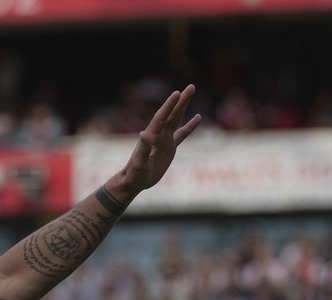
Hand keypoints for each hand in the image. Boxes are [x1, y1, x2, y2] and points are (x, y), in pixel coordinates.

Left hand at [106, 84, 200, 199]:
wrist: (133, 182)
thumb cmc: (134, 174)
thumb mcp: (139, 164)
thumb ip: (142, 150)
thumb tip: (144, 134)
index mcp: (151, 137)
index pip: (161, 117)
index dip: (169, 106)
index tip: (177, 93)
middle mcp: (158, 135)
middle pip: (171, 114)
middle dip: (180, 101)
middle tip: (191, 87)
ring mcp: (164, 140)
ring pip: (176, 120)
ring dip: (184, 107)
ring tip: (191, 93)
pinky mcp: (169, 148)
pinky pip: (182, 134)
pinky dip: (190, 126)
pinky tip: (198, 118)